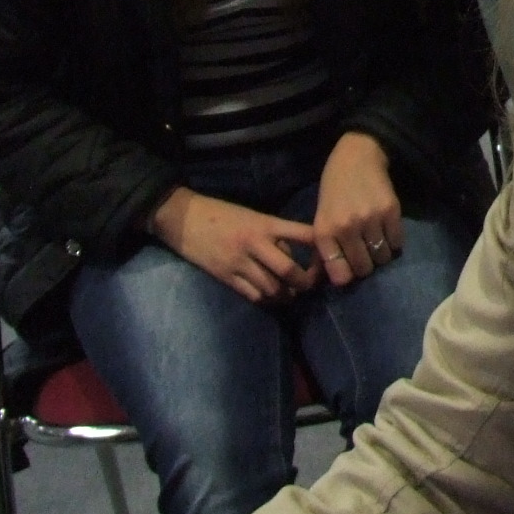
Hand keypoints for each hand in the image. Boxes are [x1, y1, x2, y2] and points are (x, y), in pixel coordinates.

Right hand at [149, 188, 318, 302]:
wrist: (184, 218)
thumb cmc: (222, 214)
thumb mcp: (253, 216)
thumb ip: (275, 234)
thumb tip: (293, 257)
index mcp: (265, 224)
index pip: (303, 234)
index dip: (321, 248)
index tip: (329, 255)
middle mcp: (255, 244)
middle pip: (290, 271)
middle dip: (306, 282)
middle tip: (311, 284)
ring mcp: (239, 262)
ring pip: (272, 288)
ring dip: (286, 294)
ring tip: (291, 293)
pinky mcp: (225, 277)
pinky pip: (253, 295)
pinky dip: (266, 299)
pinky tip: (270, 297)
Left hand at [314, 130, 404, 285]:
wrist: (356, 156)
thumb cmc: (334, 189)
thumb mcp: (321, 217)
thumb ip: (326, 247)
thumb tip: (335, 278)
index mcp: (324, 231)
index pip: (340, 275)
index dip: (346, 276)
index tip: (349, 268)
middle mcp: (346, 228)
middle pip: (364, 269)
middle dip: (366, 265)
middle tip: (365, 253)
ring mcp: (370, 219)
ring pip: (382, 258)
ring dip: (381, 253)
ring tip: (376, 240)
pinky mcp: (391, 211)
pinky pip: (398, 243)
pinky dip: (394, 242)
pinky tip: (387, 230)